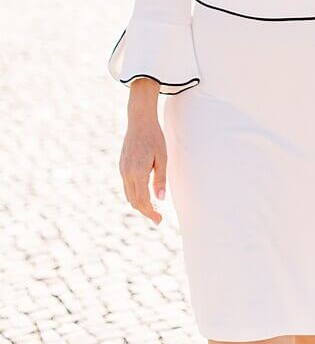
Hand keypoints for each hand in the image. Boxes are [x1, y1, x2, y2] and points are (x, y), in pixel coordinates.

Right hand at [119, 110, 167, 225]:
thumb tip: (160, 199)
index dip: (150, 212)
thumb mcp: (163, 158)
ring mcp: (122, 170)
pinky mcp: (122, 166)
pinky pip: (127, 186)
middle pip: (134, 200)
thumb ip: (160, 179)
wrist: (139, 122)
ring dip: (140, 204)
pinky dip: (135, 195)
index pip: (142, 200)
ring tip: (153, 209)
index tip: (159, 221)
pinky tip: (145, 195)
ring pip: (129, 195)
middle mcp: (126, 173)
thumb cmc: (155, 138)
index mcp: (137, 172)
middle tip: (158, 218)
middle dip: (146, 211)